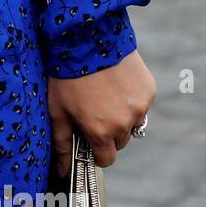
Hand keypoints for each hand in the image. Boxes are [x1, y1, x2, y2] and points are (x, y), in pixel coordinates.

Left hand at [47, 48, 155, 178]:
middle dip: (107, 131)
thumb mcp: (56, 108)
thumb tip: (61, 170)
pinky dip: (130, 97)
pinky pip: (141, 103)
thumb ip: (61, 142)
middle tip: (92, 108)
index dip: (96, 150)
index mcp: (101, 131)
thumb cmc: (65, 73)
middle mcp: (124, 123)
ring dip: (121, 114)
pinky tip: (114, 80)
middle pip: (119, 141)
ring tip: (102, 91)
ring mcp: (140, 106)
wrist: (85, 36)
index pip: (106, 158)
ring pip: (132, 122)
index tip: (88, 137)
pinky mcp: (149, 90)